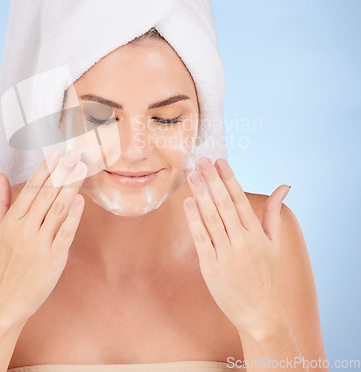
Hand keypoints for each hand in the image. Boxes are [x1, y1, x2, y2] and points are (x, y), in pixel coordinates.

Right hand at [0, 148, 86, 327]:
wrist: (4, 301)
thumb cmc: (1, 263)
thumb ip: (1, 201)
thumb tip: (1, 174)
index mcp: (11, 221)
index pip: (31, 189)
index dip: (45, 169)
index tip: (56, 153)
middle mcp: (24, 230)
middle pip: (47, 195)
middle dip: (62, 172)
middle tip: (75, 153)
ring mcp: (39, 244)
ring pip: (58, 209)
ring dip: (71, 187)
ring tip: (81, 169)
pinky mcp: (53, 259)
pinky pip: (65, 233)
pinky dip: (73, 215)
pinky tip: (80, 199)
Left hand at [183, 157, 290, 336]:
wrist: (259, 313)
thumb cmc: (265, 275)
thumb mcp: (274, 244)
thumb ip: (274, 213)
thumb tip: (284, 186)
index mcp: (256, 234)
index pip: (240, 200)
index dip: (229, 179)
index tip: (219, 160)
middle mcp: (243, 241)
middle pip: (225, 205)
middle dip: (213, 180)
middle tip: (202, 160)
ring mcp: (227, 254)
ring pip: (212, 219)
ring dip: (202, 195)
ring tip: (193, 175)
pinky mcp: (212, 267)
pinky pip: (202, 239)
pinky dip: (195, 221)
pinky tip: (189, 203)